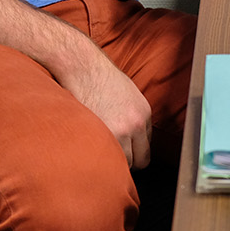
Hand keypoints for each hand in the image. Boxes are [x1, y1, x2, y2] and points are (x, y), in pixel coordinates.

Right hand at [57, 54, 151, 168]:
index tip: (124, 155)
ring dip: (111, 160)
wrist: (83, 67)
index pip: (146, 150)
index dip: (134, 154)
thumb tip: (133, 142)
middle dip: (126, 162)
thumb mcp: (130, 96)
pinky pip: (103, 155)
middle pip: (138, 161)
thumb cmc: (102, 79)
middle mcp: (135, 124)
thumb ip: (135, 118)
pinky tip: (92, 148)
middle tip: (113, 157)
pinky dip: (98, 155)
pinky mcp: (99, 133)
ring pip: (121, 163)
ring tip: (101, 151)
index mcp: (144, 115)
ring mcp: (118, 130)